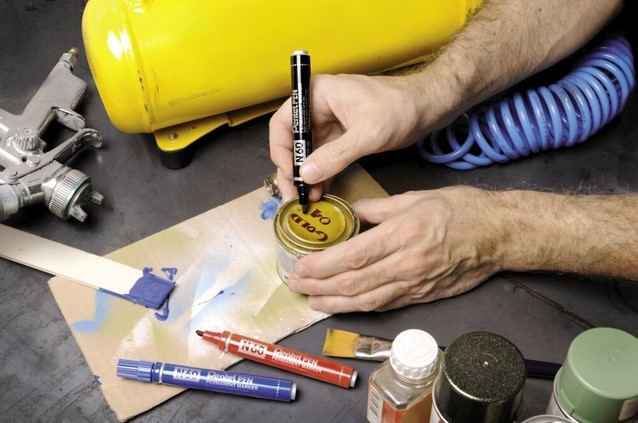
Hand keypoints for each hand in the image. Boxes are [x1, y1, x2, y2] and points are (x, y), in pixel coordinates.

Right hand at [269, 73, 433, 200]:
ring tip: (307, 200)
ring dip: (307, 176)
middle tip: (294, 195)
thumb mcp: (367, 134)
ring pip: (308, 153)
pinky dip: (322, 174)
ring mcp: (329, 123)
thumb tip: (307, 174)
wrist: (428, 107)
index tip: (289, 175)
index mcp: (318, 95)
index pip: (284, 123)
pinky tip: (321, 193)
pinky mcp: (342, 137)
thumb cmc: (400, 108)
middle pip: (292, 141)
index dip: (281, 150)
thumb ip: (336, 155)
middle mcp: (318, 107)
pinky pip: (324, 158)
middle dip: (293, 169)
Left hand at [285, 187, 500, 312]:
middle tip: (297, 284)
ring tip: (312, 301)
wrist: (498, 235)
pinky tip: (343, 306)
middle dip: (320, 286)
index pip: (352, 256)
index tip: (302, 266)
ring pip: (366, 301)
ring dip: (335, 303)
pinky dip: (360, 308)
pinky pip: (385, 305)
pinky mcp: (422, 296)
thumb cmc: (461, 211)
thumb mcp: (416, 198)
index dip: (322, 266)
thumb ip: (378, 208)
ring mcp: (415, 284)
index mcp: (402, 235)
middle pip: (354, 283)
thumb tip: (353, 213)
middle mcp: (406, 264)